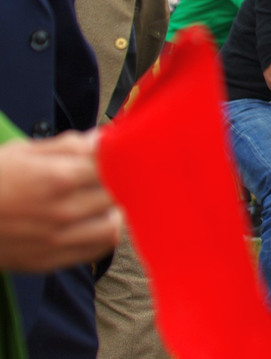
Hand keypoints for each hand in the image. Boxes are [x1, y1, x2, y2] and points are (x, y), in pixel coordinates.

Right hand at [0, 131, 122, 271]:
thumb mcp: (22, 151)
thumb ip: (67, 146)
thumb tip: (102, 138)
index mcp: (56, 178)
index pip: (112, 166)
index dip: (119, 157)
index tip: (118, 153)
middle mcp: (62, 212)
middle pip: (117, 195)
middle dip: (119, 181)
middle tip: (112, 174)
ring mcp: (56, 240)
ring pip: (114, 227)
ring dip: (115, 211)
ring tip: (104, 201)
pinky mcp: (49, 261)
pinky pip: (97, 251)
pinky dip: (103, 235)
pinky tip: (94, 222)